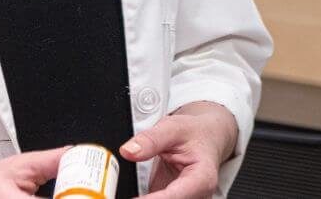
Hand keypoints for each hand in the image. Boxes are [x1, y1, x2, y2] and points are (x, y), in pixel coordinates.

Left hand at [121, 102, 238, 198]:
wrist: (206, 138)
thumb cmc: (195, 134)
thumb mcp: (173, 128)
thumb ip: (150, 139)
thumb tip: (129, 151)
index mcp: (202, 178)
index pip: (174, 196)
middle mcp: (198, 196)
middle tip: (113, 196)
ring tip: (115, 195)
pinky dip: (145, 198)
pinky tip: (132, 195)